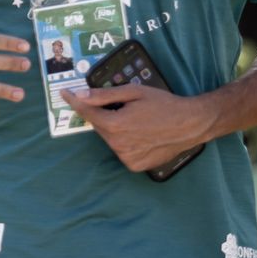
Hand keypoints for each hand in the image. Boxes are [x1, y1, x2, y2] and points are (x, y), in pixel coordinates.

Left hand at [62, 85, 214, 171]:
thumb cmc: (164, 104)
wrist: (191, 124)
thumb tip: (80, 95)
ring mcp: (126, 157)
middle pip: (99, 125)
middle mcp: (117, 144)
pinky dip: (125, 141)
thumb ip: (103, 95)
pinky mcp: (135, 165)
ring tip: (136, 121)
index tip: (65, 93)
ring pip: (110, 138)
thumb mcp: (133, 92)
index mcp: (115, 125)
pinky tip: (141, 134)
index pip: (86, 112)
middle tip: (122, 106)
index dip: (74, 101)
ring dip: (115, 128)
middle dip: (104, 114)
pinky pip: (121, 150)